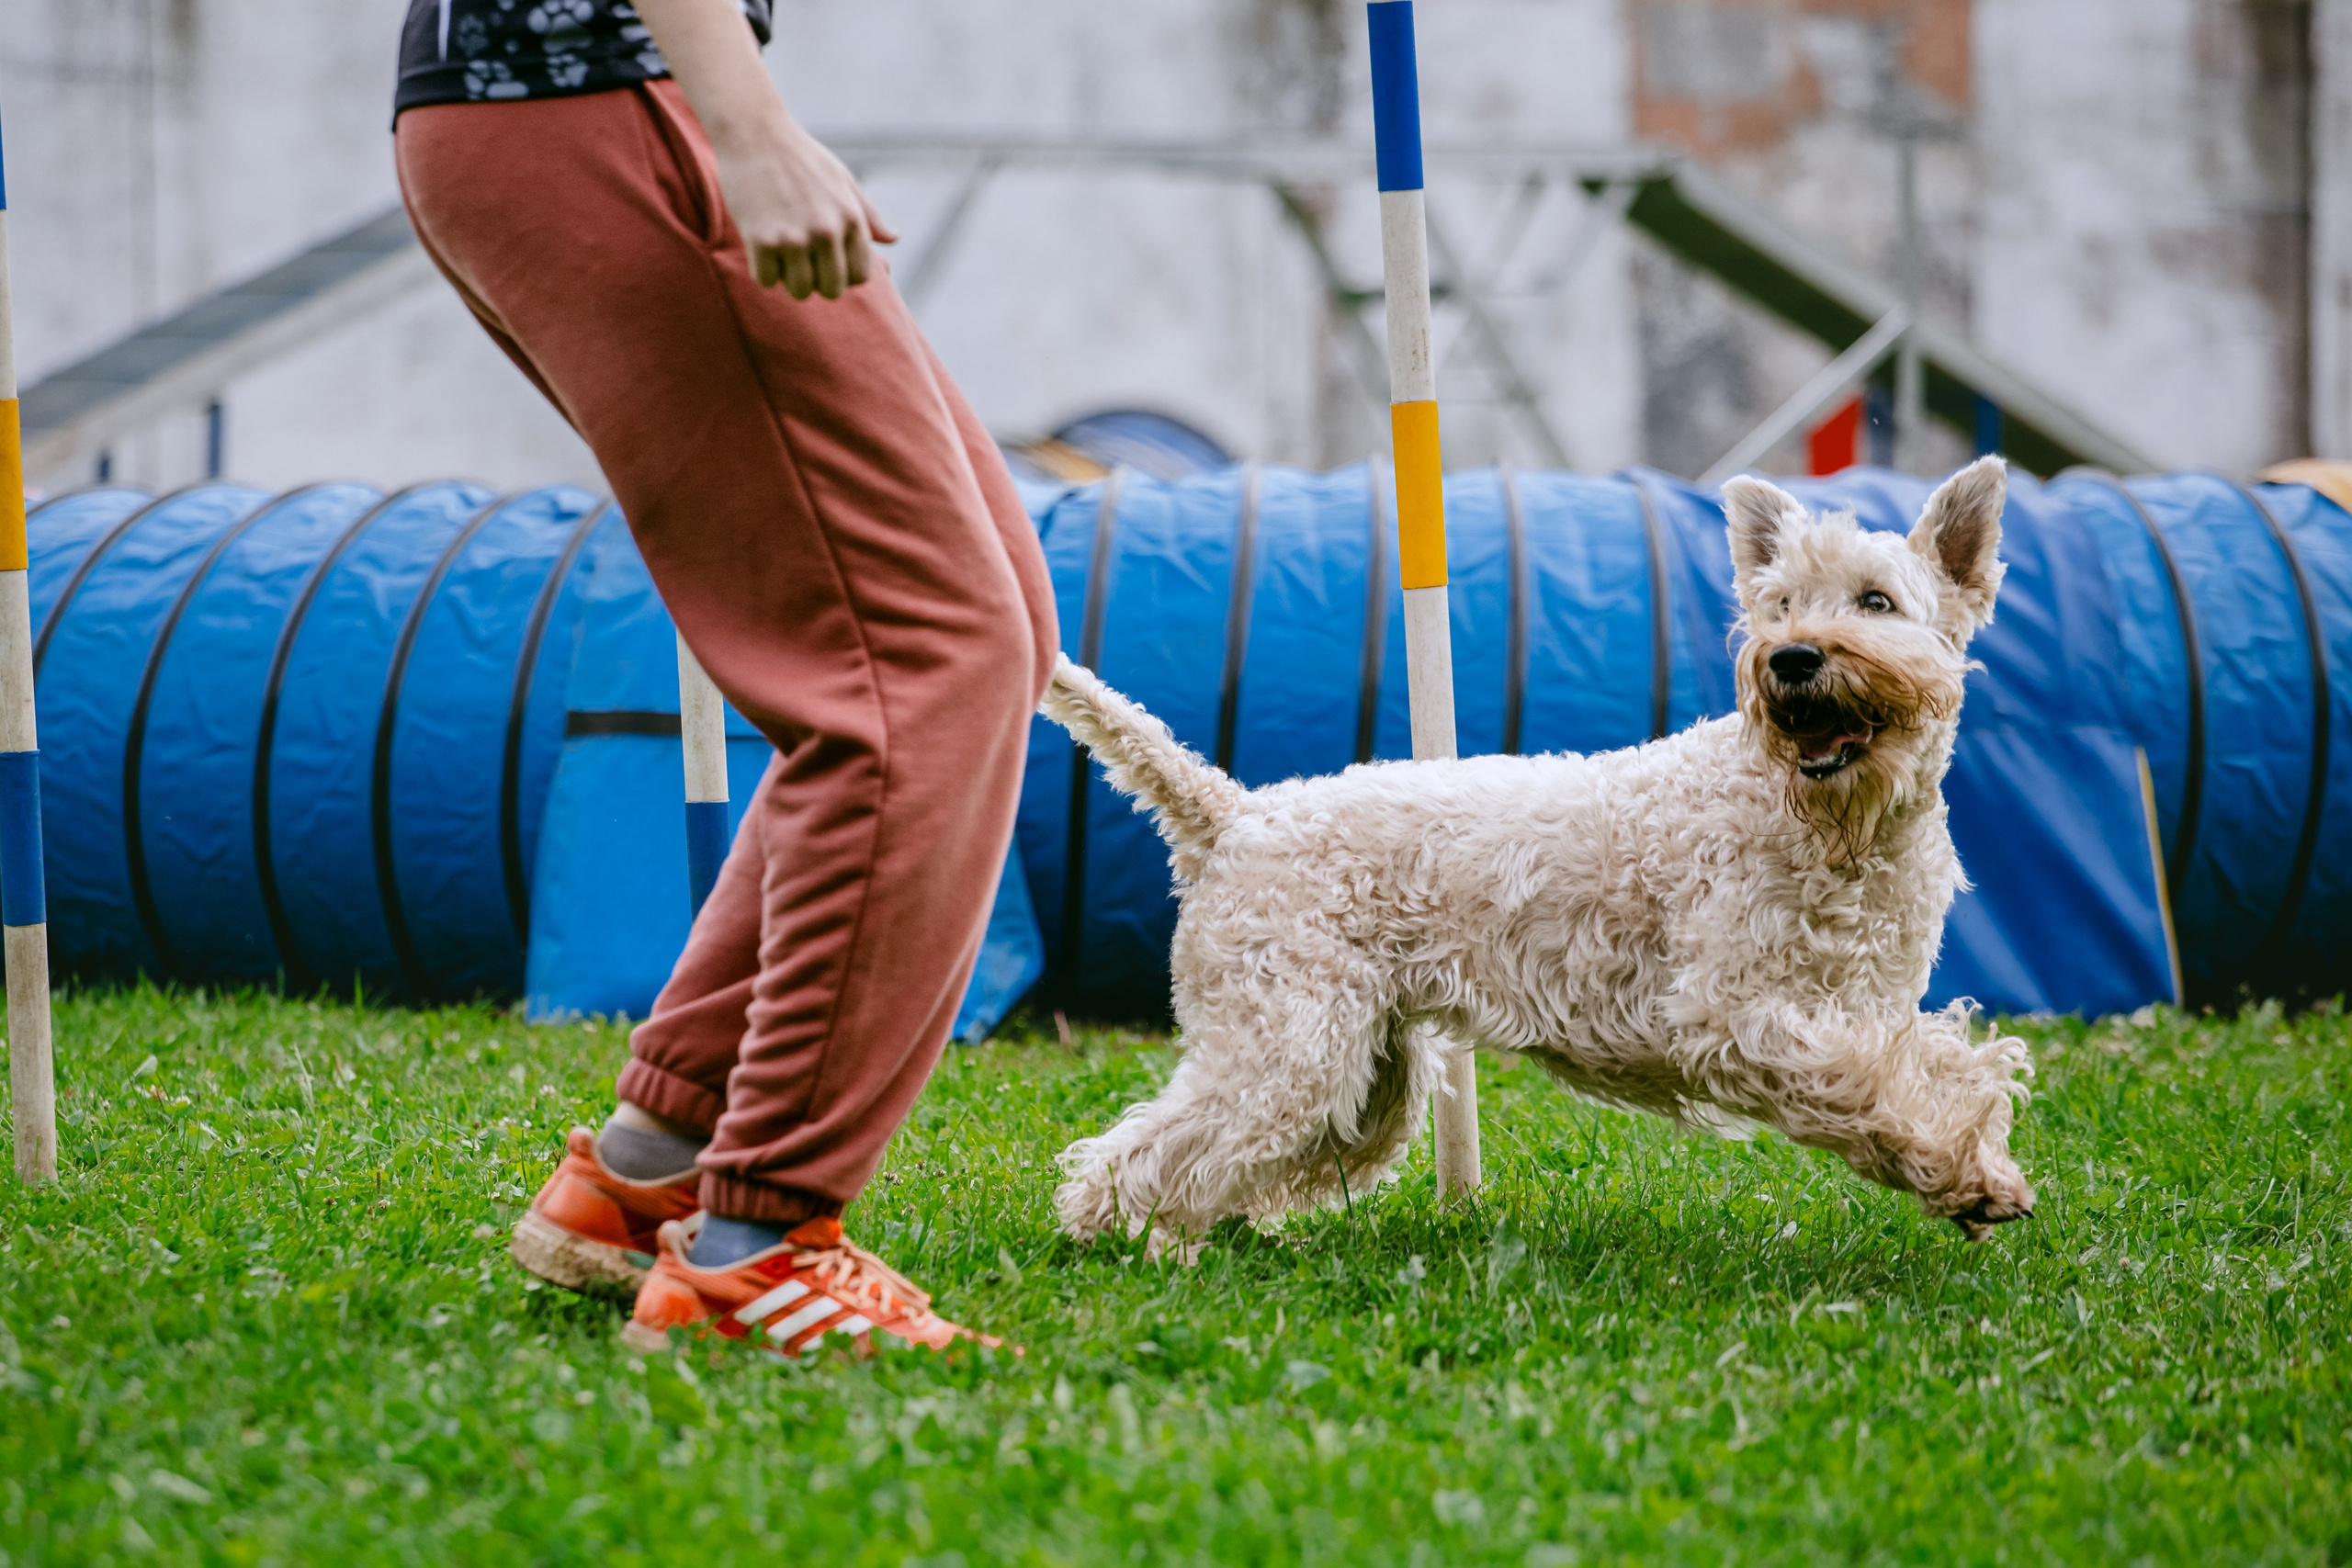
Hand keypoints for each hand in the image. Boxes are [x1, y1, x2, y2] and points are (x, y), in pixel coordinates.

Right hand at [709, 114, 897, 299]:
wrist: (754, 132)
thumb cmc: (801, 157)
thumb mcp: (842, 180)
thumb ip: (868, 215)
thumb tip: (894, 238)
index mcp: (851, 218)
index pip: (859, 276)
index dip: (843, 273)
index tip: (826, 259)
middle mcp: (827, 232)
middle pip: (831, 290)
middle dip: (817, 281)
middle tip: (801, 259)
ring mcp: (794, 239)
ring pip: (799, 291)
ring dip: (788, 277)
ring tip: (781, 250)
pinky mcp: (761, 241)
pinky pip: (766, 280)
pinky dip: (762, 269)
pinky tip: (760, 244)